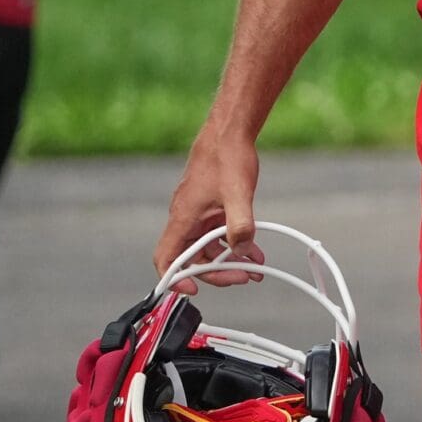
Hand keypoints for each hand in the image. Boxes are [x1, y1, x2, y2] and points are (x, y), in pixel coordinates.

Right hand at [153, 117, 262, 291]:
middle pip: (192, 258)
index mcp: (183, 217)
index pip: (167, 258)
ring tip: (253, 269)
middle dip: (216, 272)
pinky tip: (254, 250)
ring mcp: (198, 213)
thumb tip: (242, 250)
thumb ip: (240, 225)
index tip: (193, 290)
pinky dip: (234, 244)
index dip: (175, 278)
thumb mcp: (238, 194)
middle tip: (242, 277)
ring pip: (208, 248)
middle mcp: (186, 218)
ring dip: (229, 260)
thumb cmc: (227, 156)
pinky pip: (218, 234)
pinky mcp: (211, 208)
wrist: (230, 132)